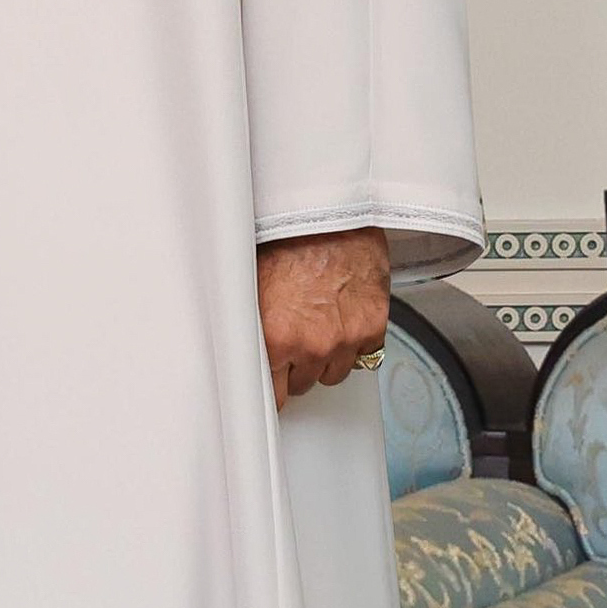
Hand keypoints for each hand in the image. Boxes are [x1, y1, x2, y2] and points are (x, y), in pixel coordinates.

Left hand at [257, 227, 391, 402]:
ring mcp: (345, 339)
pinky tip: (340, 319)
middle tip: (289, 338)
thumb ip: (248, 323)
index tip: (268, 387)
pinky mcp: (372, 328)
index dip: (269, 389)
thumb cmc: (286, 237)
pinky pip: (362, 356)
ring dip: (323, 358)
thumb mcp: (250, 282)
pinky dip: (352, 344)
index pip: (272, 396)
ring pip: (331, 374)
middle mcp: (312, 345)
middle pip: (301, 385)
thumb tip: (234, 346)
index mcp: (276, 336)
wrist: (330, 211)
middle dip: (293, 367)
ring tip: (314, 326)